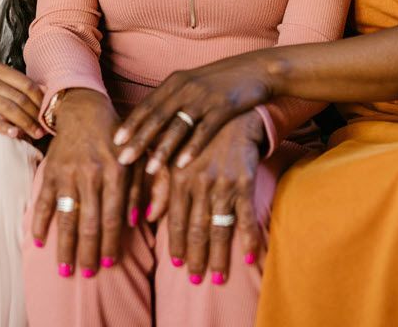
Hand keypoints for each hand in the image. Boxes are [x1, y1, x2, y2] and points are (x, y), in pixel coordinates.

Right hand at [0, 59, 44, 139]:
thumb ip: (10, 85)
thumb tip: (42, 95)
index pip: (25, 83)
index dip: (40, 100)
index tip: (49, 114)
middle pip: (18, 97)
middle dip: (34, 115)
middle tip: (44, 130)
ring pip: (6, 107)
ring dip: (23, 123)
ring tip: (33, 135)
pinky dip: (2, 127)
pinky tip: (14, 134)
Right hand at [29, 89, 128, 276]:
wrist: (85, 109)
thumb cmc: (118, 137)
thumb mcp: (138, 157)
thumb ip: (143, 187)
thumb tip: (140, 220)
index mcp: (116, 172)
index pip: (113, 217)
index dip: (111, 243)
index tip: (109, 264)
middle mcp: (92, 174)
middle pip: (89, 222)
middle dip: (88, 252)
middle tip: (87, 274)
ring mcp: (69, 172)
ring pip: (66, 216)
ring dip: (65, 246)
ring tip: (65, 269)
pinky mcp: (51, 170)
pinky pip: (42, 200)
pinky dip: (39, 221)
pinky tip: (38, 241)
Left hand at [113, 53, 271, 171]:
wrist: (258, 69)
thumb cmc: (224, 81)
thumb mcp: (194, 84)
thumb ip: (175, 99)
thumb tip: (153, 122)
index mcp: (175, 81)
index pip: (147, 105)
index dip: (131, 124)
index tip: (115, 141)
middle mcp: (186, 87)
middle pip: (157, 117)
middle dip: (138, 140)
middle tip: (122, 159)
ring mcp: (204, 97)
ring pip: (178, 126)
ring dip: (162, 149)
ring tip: (149, 169)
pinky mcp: (224, 107)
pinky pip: (204, 131)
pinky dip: (192, 148)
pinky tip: (182, 164)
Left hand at [147, 112, 264, 284]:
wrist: (235, 118)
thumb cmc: (201, 140)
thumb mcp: (175, 158)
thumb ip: (161, 187)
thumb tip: (147, 216)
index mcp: (179, 178)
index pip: (174, 220)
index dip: (175, 244)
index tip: (175, 265)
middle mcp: (199, 183)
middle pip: (196, 230)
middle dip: (196, 258)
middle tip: (196, 280)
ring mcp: (222, 184)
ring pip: (219, 228)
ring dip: (219, 256)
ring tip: (218, 278)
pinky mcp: (244, 182)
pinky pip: (247, 216)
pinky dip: (249, 238)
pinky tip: (250, 257)